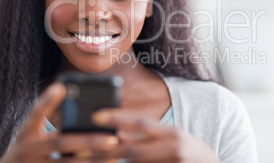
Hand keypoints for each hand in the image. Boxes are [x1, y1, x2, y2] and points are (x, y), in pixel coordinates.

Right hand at [0, 83, 118, 162]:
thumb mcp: (32, 136)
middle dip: (88, 140)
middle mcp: (26, 150)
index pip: (35, 113)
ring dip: (91, 160)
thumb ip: (53, 124)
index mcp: (25, 133)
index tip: (61, 87)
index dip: (47, 100)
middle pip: (60, 142)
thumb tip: (83, 109)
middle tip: (112, 139)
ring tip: (114, 156)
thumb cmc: (29, 151)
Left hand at [92, 109, 221, 162]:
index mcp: (171, 133)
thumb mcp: (171, 138)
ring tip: (90, 158)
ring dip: (111, 162)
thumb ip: (147, 136)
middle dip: (105, 148)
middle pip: (130, 149)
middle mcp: (171, 148)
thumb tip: (118, 134)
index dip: (118, 117)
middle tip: (83, 146)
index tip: (96, 116)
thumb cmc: (190, 152)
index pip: (140, 122)